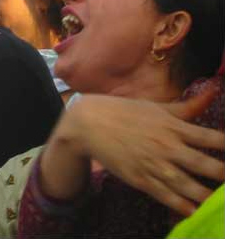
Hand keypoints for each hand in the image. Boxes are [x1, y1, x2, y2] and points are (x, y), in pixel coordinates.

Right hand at [50, 87, 223, 215]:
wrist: (89, 123)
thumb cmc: (124, 112)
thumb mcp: (156, 106)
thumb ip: (188, 106)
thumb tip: (215, 89)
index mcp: (173, 126)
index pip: (212, 138)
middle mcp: (167, 146)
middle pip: (205, 165)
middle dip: (222, 174)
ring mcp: (153, 164)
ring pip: (188, 184)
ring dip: (207, 195)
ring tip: (218, 202)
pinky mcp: (139, 178)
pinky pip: (164, 195)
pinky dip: (181, 205)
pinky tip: (193, 211)